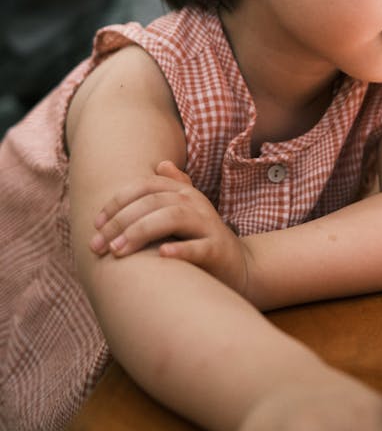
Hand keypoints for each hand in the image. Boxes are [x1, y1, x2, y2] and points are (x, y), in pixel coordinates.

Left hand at [90, 160, 249, 294]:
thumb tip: (161, 165)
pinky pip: (199, 247)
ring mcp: (207, 225)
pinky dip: (180, 249)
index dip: (118, 202)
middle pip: (153, 202)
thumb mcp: (186, 210)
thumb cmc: (200, 237)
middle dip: (121, 221)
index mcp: (182, 191)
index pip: (145, 187)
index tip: (96, 225)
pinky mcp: (217, 250)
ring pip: (172, 218)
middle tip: (98, 245)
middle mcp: (195, 203)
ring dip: (140, 232)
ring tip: (117, 251)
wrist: (237, 265)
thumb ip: (172, 187)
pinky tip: (161, 254)